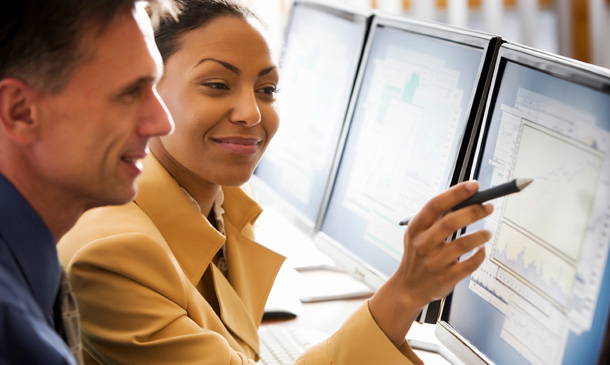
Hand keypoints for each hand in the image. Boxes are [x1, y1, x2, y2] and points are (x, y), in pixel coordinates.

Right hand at [369, 181, 492, 347]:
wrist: (408, 288)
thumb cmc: (418, 256)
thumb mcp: (416, 234)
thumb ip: (435, 218)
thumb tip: (465, 198)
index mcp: (415, 228)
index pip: (435, 205)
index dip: (456, 193)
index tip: (474, 185)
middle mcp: (423, 244)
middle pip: (451, 222)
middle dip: (474, 211)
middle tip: (488, 207)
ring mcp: (434, 262)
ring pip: (464, 243)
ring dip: (481, 235)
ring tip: (487, 232)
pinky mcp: (446, 277)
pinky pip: (471, 263)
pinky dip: (480, 254)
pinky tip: (481, 249)